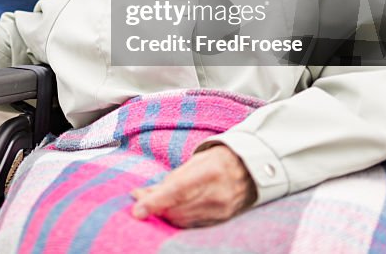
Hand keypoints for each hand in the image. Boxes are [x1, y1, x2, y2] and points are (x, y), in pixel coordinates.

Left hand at [130, 145, 254, 227]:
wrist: (248, 169)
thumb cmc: (216, 160)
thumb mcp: (193, 162)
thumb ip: (169, 180)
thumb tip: (142, 195)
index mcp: (209, 172)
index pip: (177, 191)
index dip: (155, 202)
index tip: (137, 210)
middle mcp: (217, 194)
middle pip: (177, 210)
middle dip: (155, 208)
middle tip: (140, 201)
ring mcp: (221, 210)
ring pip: (182, 220)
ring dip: (165, 214)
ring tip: (155, 204)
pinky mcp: (222, 220)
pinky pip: (193, 225)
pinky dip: (179, 219)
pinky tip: (172, 210)